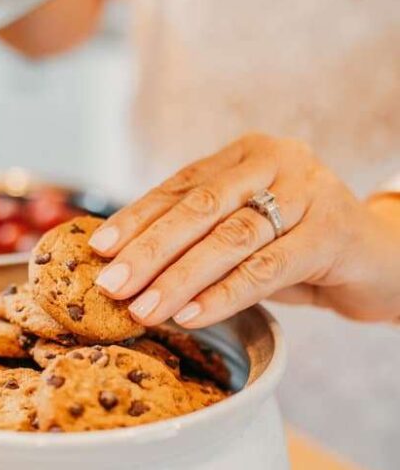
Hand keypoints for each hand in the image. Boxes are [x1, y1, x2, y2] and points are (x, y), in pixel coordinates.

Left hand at [89, 133, 399, 326]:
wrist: (381, 259)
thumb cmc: (301, 247)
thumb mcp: (247, 234)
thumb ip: (201, 236)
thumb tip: (127, 265)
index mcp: (248, 154)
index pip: (180, 185)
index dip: (136, 217)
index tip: (98, 250)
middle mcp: (277, 161)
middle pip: (199, 207)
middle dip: (149, 249)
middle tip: (110, 284)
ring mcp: (309, 191)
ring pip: (230, 238)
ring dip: (179, 278)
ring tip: (144, 309)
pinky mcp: (331, 232)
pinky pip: (267, 268)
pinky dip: (225, 294)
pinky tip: (192, 315)